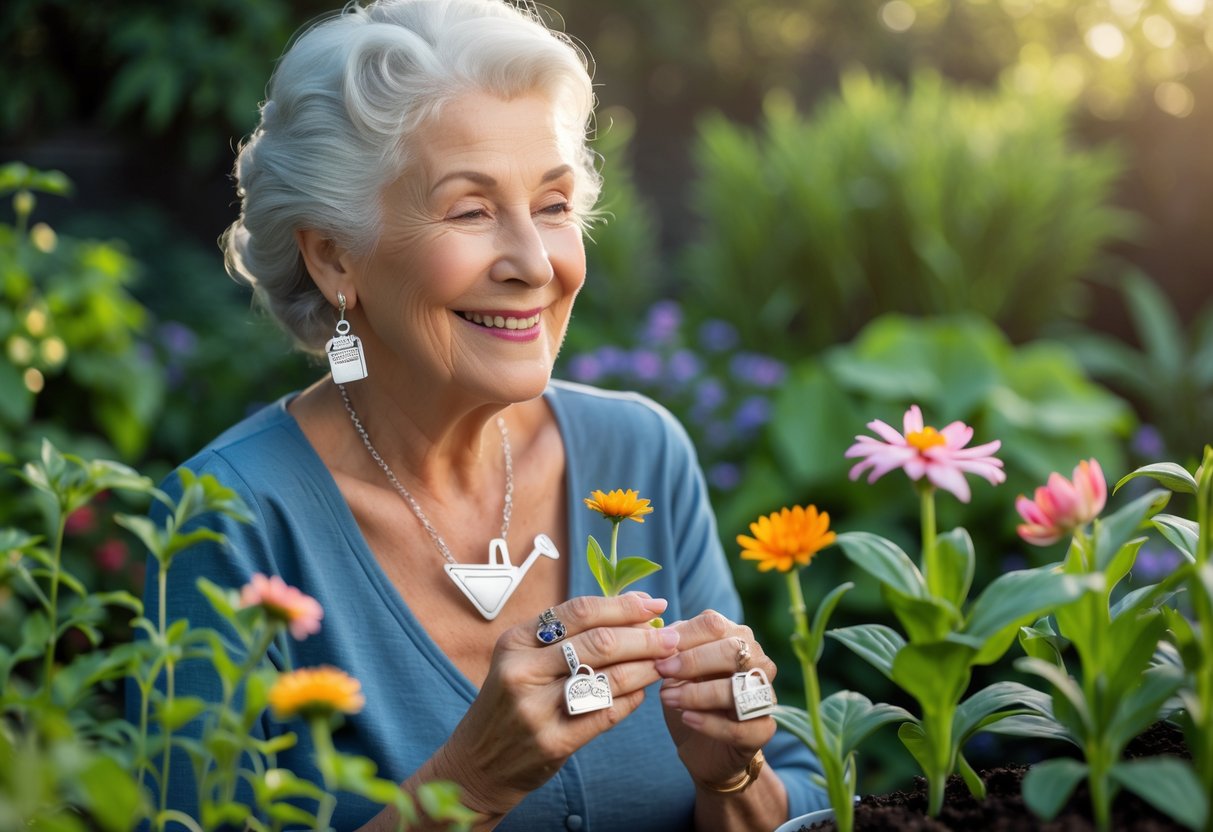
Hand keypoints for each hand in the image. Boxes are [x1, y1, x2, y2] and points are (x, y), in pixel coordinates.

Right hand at [437, 592, 678, 816]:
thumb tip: (630, 611)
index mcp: (515, 642)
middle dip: (645, 635)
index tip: (652, 602)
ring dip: (647, 666)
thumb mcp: (520, 660)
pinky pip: (608, 712)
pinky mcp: (553, 742)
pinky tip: (644, 690)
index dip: (622, 604)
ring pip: (610, 677)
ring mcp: (536, 709)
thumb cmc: (509, 703)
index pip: (579, 611)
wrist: (478, 764)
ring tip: (667, 661)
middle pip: (600, 642)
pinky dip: (633, 697)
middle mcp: (522, 671)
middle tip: (672, 634)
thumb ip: (564, 638)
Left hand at [656, 611, 776, 787]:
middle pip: (732, 650)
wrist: (702, 747)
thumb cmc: (689, 696)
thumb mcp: (677, 668)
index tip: (656, 650)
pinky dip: (711, 724)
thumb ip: (672, 647)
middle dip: (692, 661)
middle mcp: (758, 662)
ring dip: (697, 693)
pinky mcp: (762, 731)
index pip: (714, 624)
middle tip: (662, 672)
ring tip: (667, 699)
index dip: (683, 636)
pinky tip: (688, 718)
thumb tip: (658, 632)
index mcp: (738, 638)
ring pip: (738, 689)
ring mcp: (765, 696)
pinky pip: (742, 727)